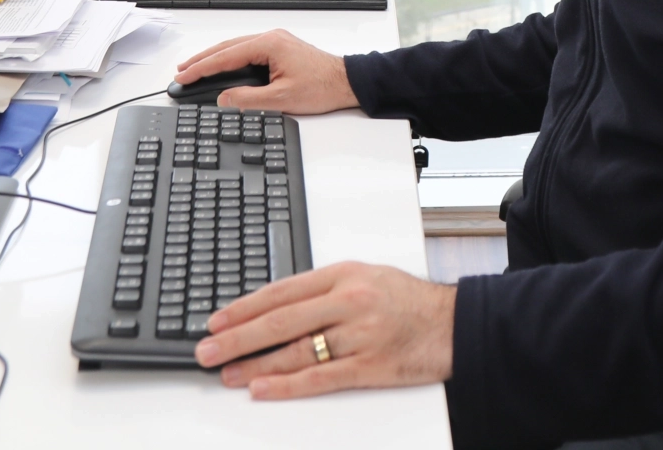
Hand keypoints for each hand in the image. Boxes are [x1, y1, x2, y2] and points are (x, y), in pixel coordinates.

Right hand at [176, 29, 357, 112]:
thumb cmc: (322, 87)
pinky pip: (247, 51)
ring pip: (235, 48)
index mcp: (268, 44)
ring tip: (194, 68)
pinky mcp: (280, 49)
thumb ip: (248, 99)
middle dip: (202, 60)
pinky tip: (222, 67)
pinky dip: (230, 59)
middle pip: (226, 48)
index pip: (225, 57)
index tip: (183, 76)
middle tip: (180, 71)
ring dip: (214, 58)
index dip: (201, 68)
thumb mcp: (281, 99)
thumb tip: (223, 99)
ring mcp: (276, 42)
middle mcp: (270, 38)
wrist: (347, 82)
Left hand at [194, 262, 455, 398]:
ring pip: (296, 352)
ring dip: (256, 364)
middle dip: (237, 337)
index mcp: (342, 274)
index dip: (243, 307)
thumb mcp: (365, 276)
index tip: (216, 319)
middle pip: (280, 321)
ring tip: (227, 373)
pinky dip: (287, 385)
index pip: (281, 291)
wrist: (455, 323)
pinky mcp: (370, 367)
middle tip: (207, 349)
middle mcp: (348, 301)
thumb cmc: (408, 301)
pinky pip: (321, 378)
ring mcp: (359, 335)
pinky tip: (263, 388)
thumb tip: (275, 307)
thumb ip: (323, 289)